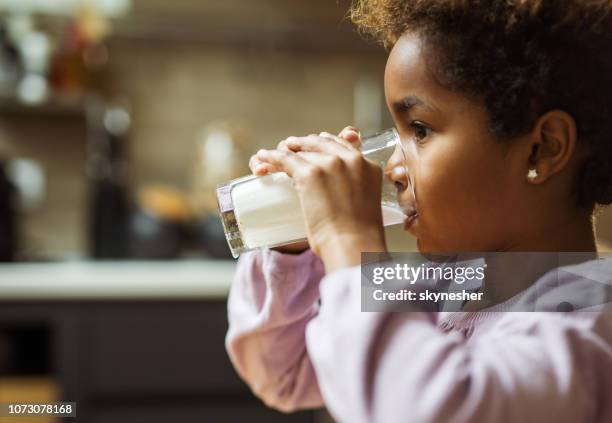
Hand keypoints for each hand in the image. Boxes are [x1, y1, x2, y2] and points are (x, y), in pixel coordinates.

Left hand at [253, 126, 386, 271]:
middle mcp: (350, 159)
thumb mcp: (364, 205)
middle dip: (304, 145)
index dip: (324, 144)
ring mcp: (329, 164)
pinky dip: (271, 157)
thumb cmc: (359, 236)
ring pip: (300, 150)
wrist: (354, 244)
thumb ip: (354, 192)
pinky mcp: (309, 173)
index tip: (313, 148)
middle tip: (291, 149)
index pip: (342, 144)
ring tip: (273, 156)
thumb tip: (339, 197)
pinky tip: (263, 157)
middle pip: (320, 142)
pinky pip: (284, 158)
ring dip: (285, 152)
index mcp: (368, 165)